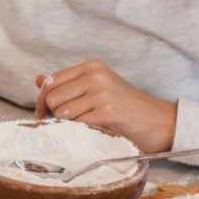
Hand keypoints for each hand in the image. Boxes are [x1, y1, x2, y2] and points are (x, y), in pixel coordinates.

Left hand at [34, 60, 176, 152]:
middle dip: (53, 113)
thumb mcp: (97, 87)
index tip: (40, 113)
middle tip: (65, 122)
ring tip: (85, 124)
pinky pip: (77, 125)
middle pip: (52, 97)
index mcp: (91, 67)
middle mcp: (96, 76)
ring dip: (68, 124)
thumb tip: (38, 79)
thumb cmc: (125, 106)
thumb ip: (68, 83)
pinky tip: (94, 130)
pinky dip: (81, 131)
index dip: (41, 99)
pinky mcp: (108, 113)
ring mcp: (102, 94)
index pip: (51, 81)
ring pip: (62, 112)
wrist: (160, 121)